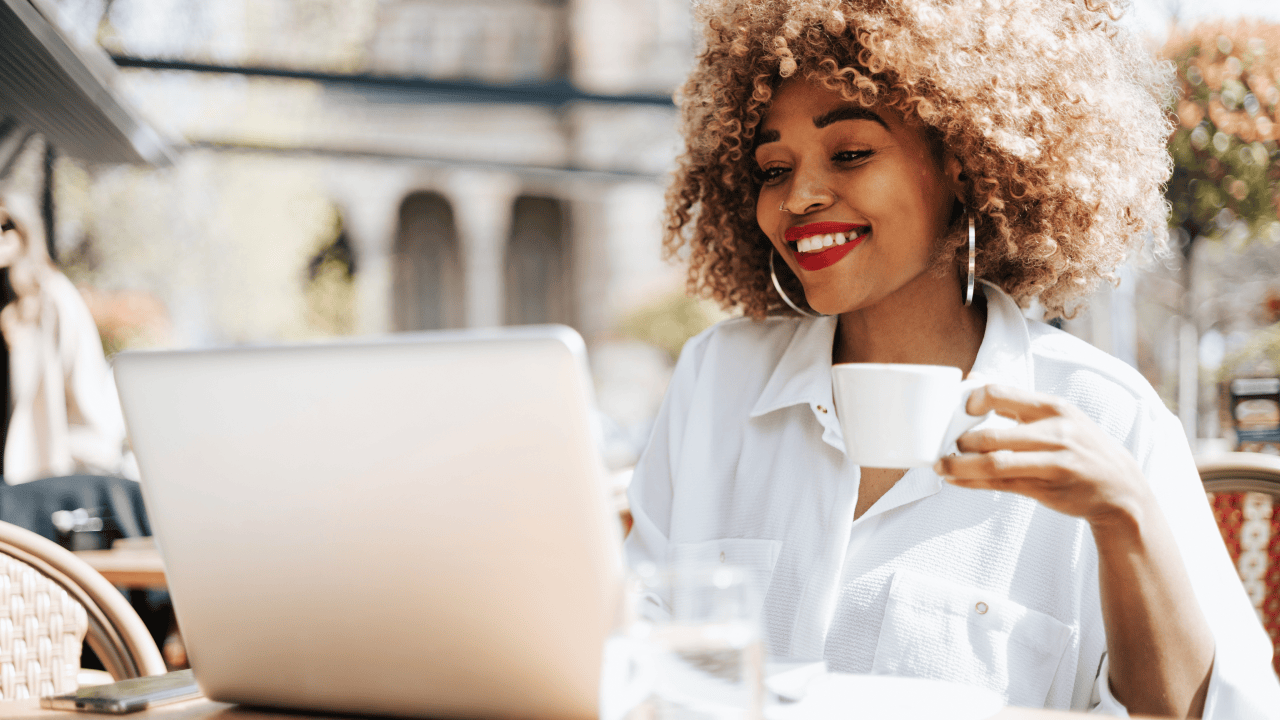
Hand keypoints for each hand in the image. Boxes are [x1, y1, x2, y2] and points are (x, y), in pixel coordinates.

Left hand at [933, 384, 1151, 527]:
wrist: (1121, 488)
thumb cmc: (1080, 447)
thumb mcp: (1061, 417)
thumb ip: (1018, 404)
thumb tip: (972, 383)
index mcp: (1054, 408)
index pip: (1001, 394)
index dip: (972, 401)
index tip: (959, 411)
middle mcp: (1055, 433)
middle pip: (991, 435)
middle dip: (960, 441)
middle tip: (943, 444)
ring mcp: (1053, 463)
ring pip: (993, 464)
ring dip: (959, 466)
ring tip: (941, 466)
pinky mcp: (1048, 490)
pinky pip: (1001, 485)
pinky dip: (973, 483)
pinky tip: (956, 480)